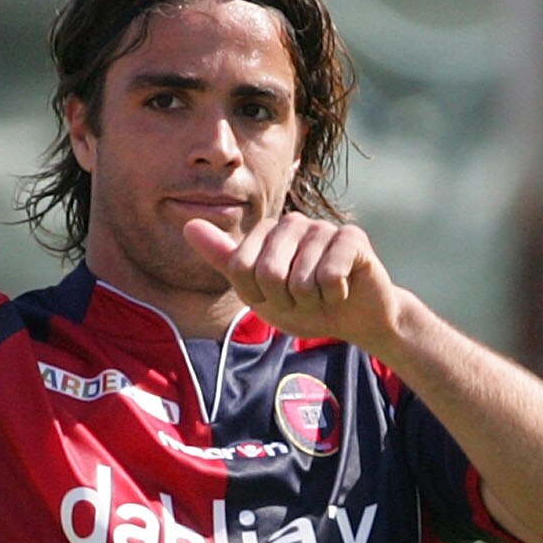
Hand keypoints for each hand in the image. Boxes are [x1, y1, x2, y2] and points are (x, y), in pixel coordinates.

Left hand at [183, 213, 410, 353]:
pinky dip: (335, 296)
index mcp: (267, 231)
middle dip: (286, 300)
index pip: (241, 269)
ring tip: (323, 294)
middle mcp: (294, 222)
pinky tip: (344, 290)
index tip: (276, 297)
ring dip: (312, 301)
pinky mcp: (352, 238)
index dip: (258, 296)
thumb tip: (188, 224)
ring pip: (300, 279)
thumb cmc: (304, 304)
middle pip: (268, 273)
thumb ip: (224, 259)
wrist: (354, 320)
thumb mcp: (256, 289)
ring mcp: (323, 227)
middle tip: (303, 298)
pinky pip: (329, 276)